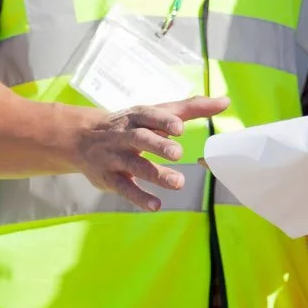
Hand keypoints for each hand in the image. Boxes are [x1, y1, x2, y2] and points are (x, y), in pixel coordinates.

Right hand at [70, 94, 229, 209]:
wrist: (82, 138)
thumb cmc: (130, 124)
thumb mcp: (156, 112)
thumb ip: (191, 108)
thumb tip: (225, 101)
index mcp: (137, 116)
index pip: (150, 115)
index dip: (163, 121)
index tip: (179, 127)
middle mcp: (124, 135)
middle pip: (140, 138)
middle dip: (157, 145)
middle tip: (178, 153)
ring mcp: (115, 157)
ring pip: (134, 165)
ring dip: (155, 174)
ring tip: (179, 183)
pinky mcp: (109, 178)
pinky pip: (124, 188)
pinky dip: (139, 197)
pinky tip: (156, 205)